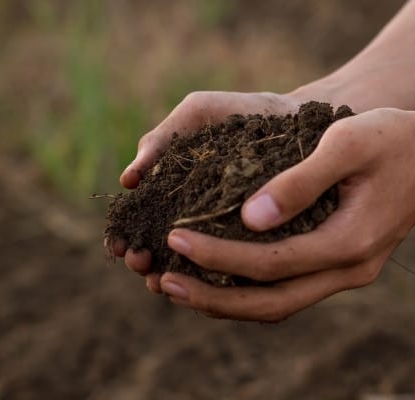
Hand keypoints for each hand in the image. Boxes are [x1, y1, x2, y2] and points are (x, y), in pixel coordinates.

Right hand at [112, 91, 304, 288]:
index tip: (118, 246)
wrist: (296, 116)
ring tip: (160, 281)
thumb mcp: (197, 115)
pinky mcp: (257, 239)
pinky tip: (204, 283)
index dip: (126, 236)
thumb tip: (126, 182)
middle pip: (162, 247)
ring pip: (193, 262)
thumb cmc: (240, 113)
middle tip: (139, 262)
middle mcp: (197, 215)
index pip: (142, 221)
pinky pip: (234, 264)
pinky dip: (215, 275)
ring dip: (172, 275)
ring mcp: (226, 230)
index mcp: (175, 188)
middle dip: (145, 260)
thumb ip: (161, 140)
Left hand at [159, 107, 414, 320]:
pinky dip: (253, 290)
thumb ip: (298, 183)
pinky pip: (292, 289)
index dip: (218, 255)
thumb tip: (247, 220)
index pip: (270, 263)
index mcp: (351, 242)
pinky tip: (221, 275)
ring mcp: (351, 271)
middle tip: (163, 281)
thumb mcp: (345, 145)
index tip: (176, 235)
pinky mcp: (345, 263)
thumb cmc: (393, 137)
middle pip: (272, 303)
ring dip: (230, 301)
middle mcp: (351, 269)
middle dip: (214, 297)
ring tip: (180, 285)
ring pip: (281, 305)